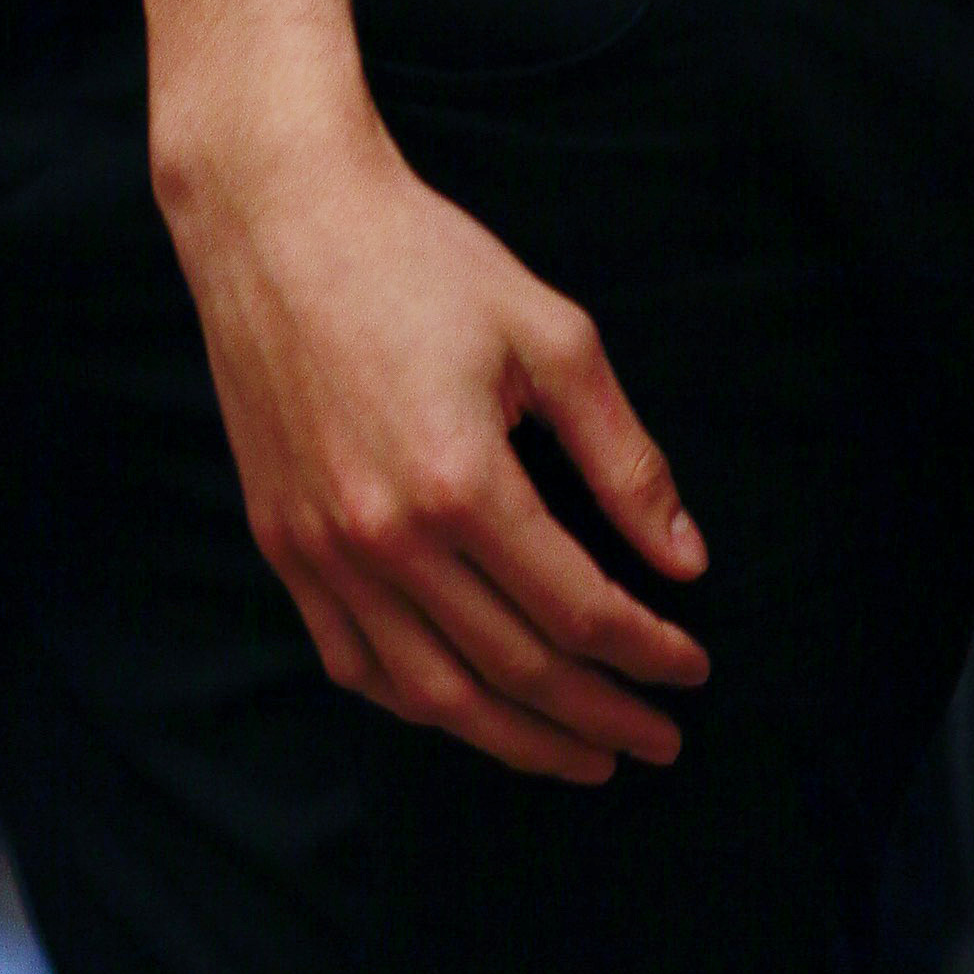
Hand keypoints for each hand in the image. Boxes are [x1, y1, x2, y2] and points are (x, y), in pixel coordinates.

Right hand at [167, 94, 708, 782]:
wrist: (280, 220)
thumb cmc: (422, 260)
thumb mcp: (550, 335)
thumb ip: (624, 457)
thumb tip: (686, 559)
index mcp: (461, 480)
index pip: (577, 608)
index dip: (647, 651)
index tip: (693, 669)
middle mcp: (384, 537)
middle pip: (513, 669)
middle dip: (600, 715)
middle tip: (659, 739)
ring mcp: (322, 552)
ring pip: (432, 694)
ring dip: (517, 739)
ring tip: (582, 754)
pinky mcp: (283, 548)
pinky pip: (355, 665)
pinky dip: (420, 705)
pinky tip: (470, 710)